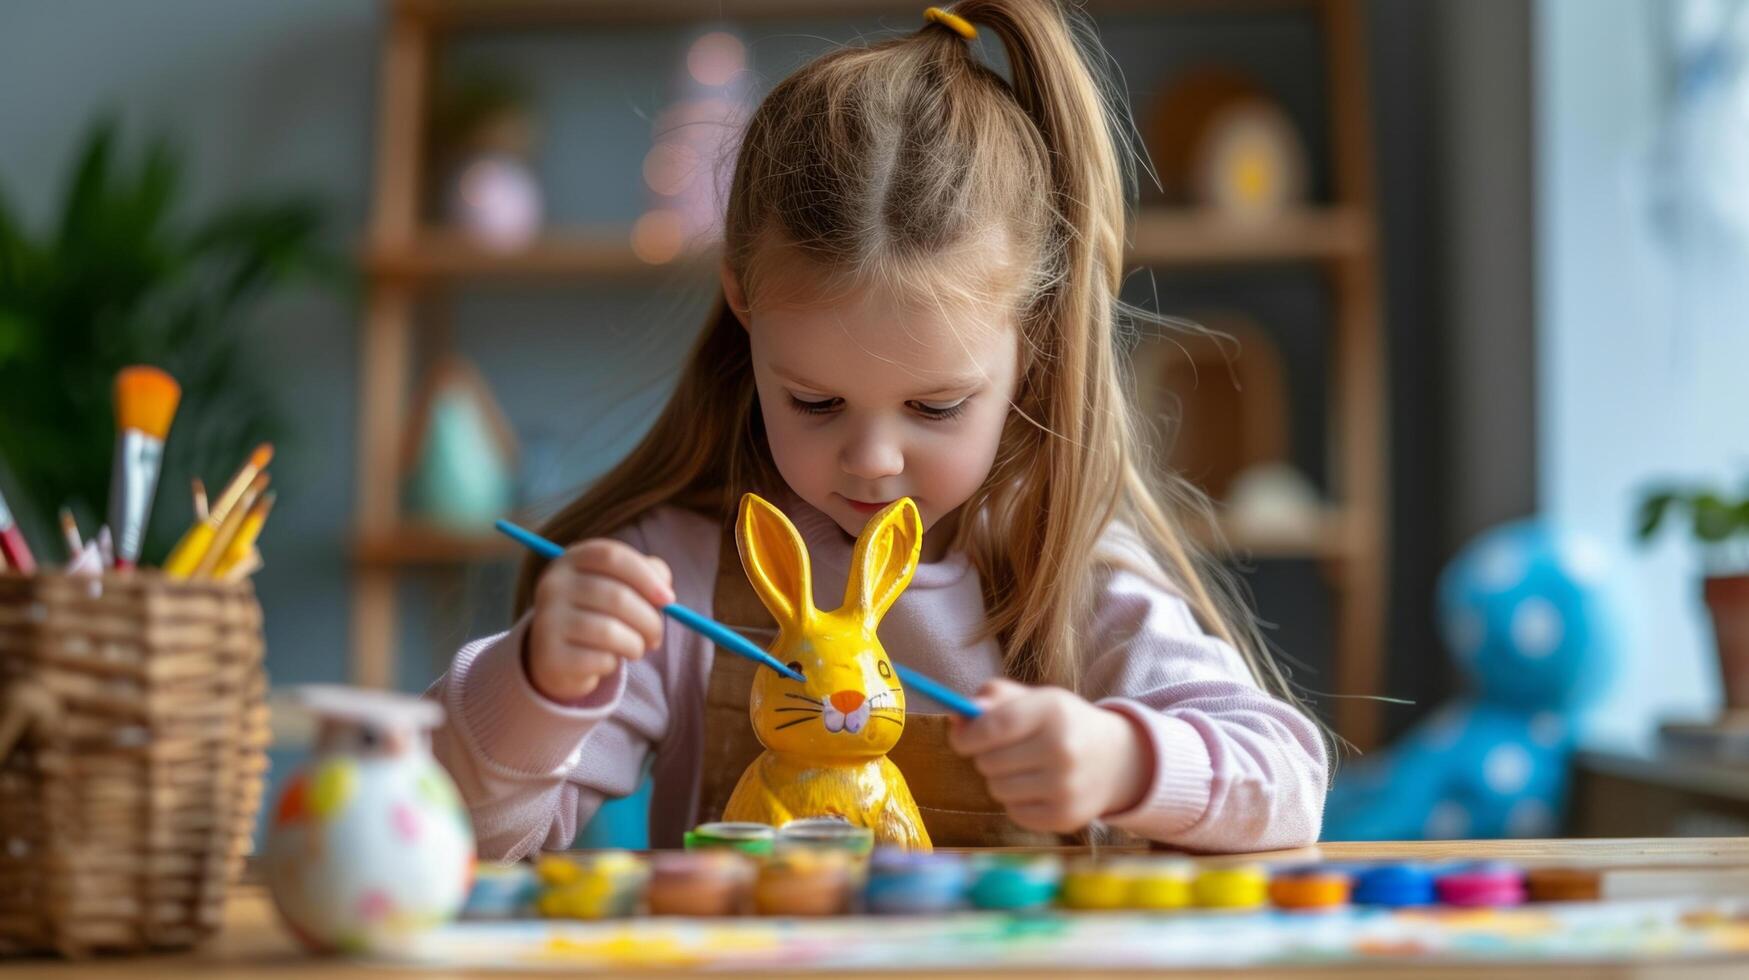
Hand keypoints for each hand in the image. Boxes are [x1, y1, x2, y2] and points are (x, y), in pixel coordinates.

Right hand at [524, 538, 673, 702]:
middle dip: (649, 620)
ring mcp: (547, 620)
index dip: (645, 576)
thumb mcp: (619, 586)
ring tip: (635, 649)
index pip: (611, 556)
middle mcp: (553, 585)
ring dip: (635, 645)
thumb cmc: (598, 613)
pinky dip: (614, 663)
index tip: (669, 599)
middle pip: (616, 596)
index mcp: (572, 560)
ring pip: (609, 631)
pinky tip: (608, 661)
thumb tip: (664, 593)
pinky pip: (599, 659)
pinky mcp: (550, 656)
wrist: (556, 656)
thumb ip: (647, 576)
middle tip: (656, 636)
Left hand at [947, 679, 1151, 833]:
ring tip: (1022, 769)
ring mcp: (1066, 786)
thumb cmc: (1060, 723)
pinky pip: (1013, 812)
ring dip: (1000, 779)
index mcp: (1052, 710)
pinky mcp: (1065, 817)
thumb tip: (957, 719)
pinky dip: (1016, 801)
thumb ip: (993, 698)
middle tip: (1003, 751)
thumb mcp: (1034, 698)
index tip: (960, 738)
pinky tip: (1037, 788)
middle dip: (985, 756)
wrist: (1114, 759)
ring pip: (997, 789)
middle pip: (989, 761)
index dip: (966, 736)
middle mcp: (1062, 749)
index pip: (993, 726)